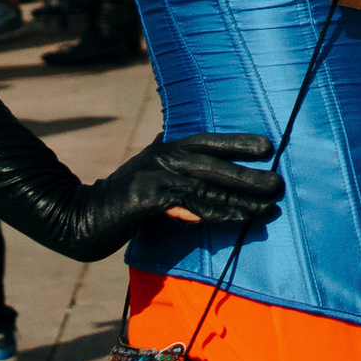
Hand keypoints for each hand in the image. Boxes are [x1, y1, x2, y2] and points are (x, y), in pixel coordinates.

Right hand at [63, 132, 281, 260]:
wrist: (81, 217)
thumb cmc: (121, 197)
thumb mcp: (147, 170)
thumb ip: (170, 159)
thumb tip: (189, 147)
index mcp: (166, 148)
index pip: (208, 141)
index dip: (238, 142)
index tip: (268, 146)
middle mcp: (163, 157)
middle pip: (214, 164)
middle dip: (249, 175)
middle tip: (280, 184)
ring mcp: (154, 177)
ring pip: (207, 187)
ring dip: (241, 199)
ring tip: (268, 207)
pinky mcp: (147, 200)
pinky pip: (191, 207)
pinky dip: (216, 213)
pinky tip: (237, 219)